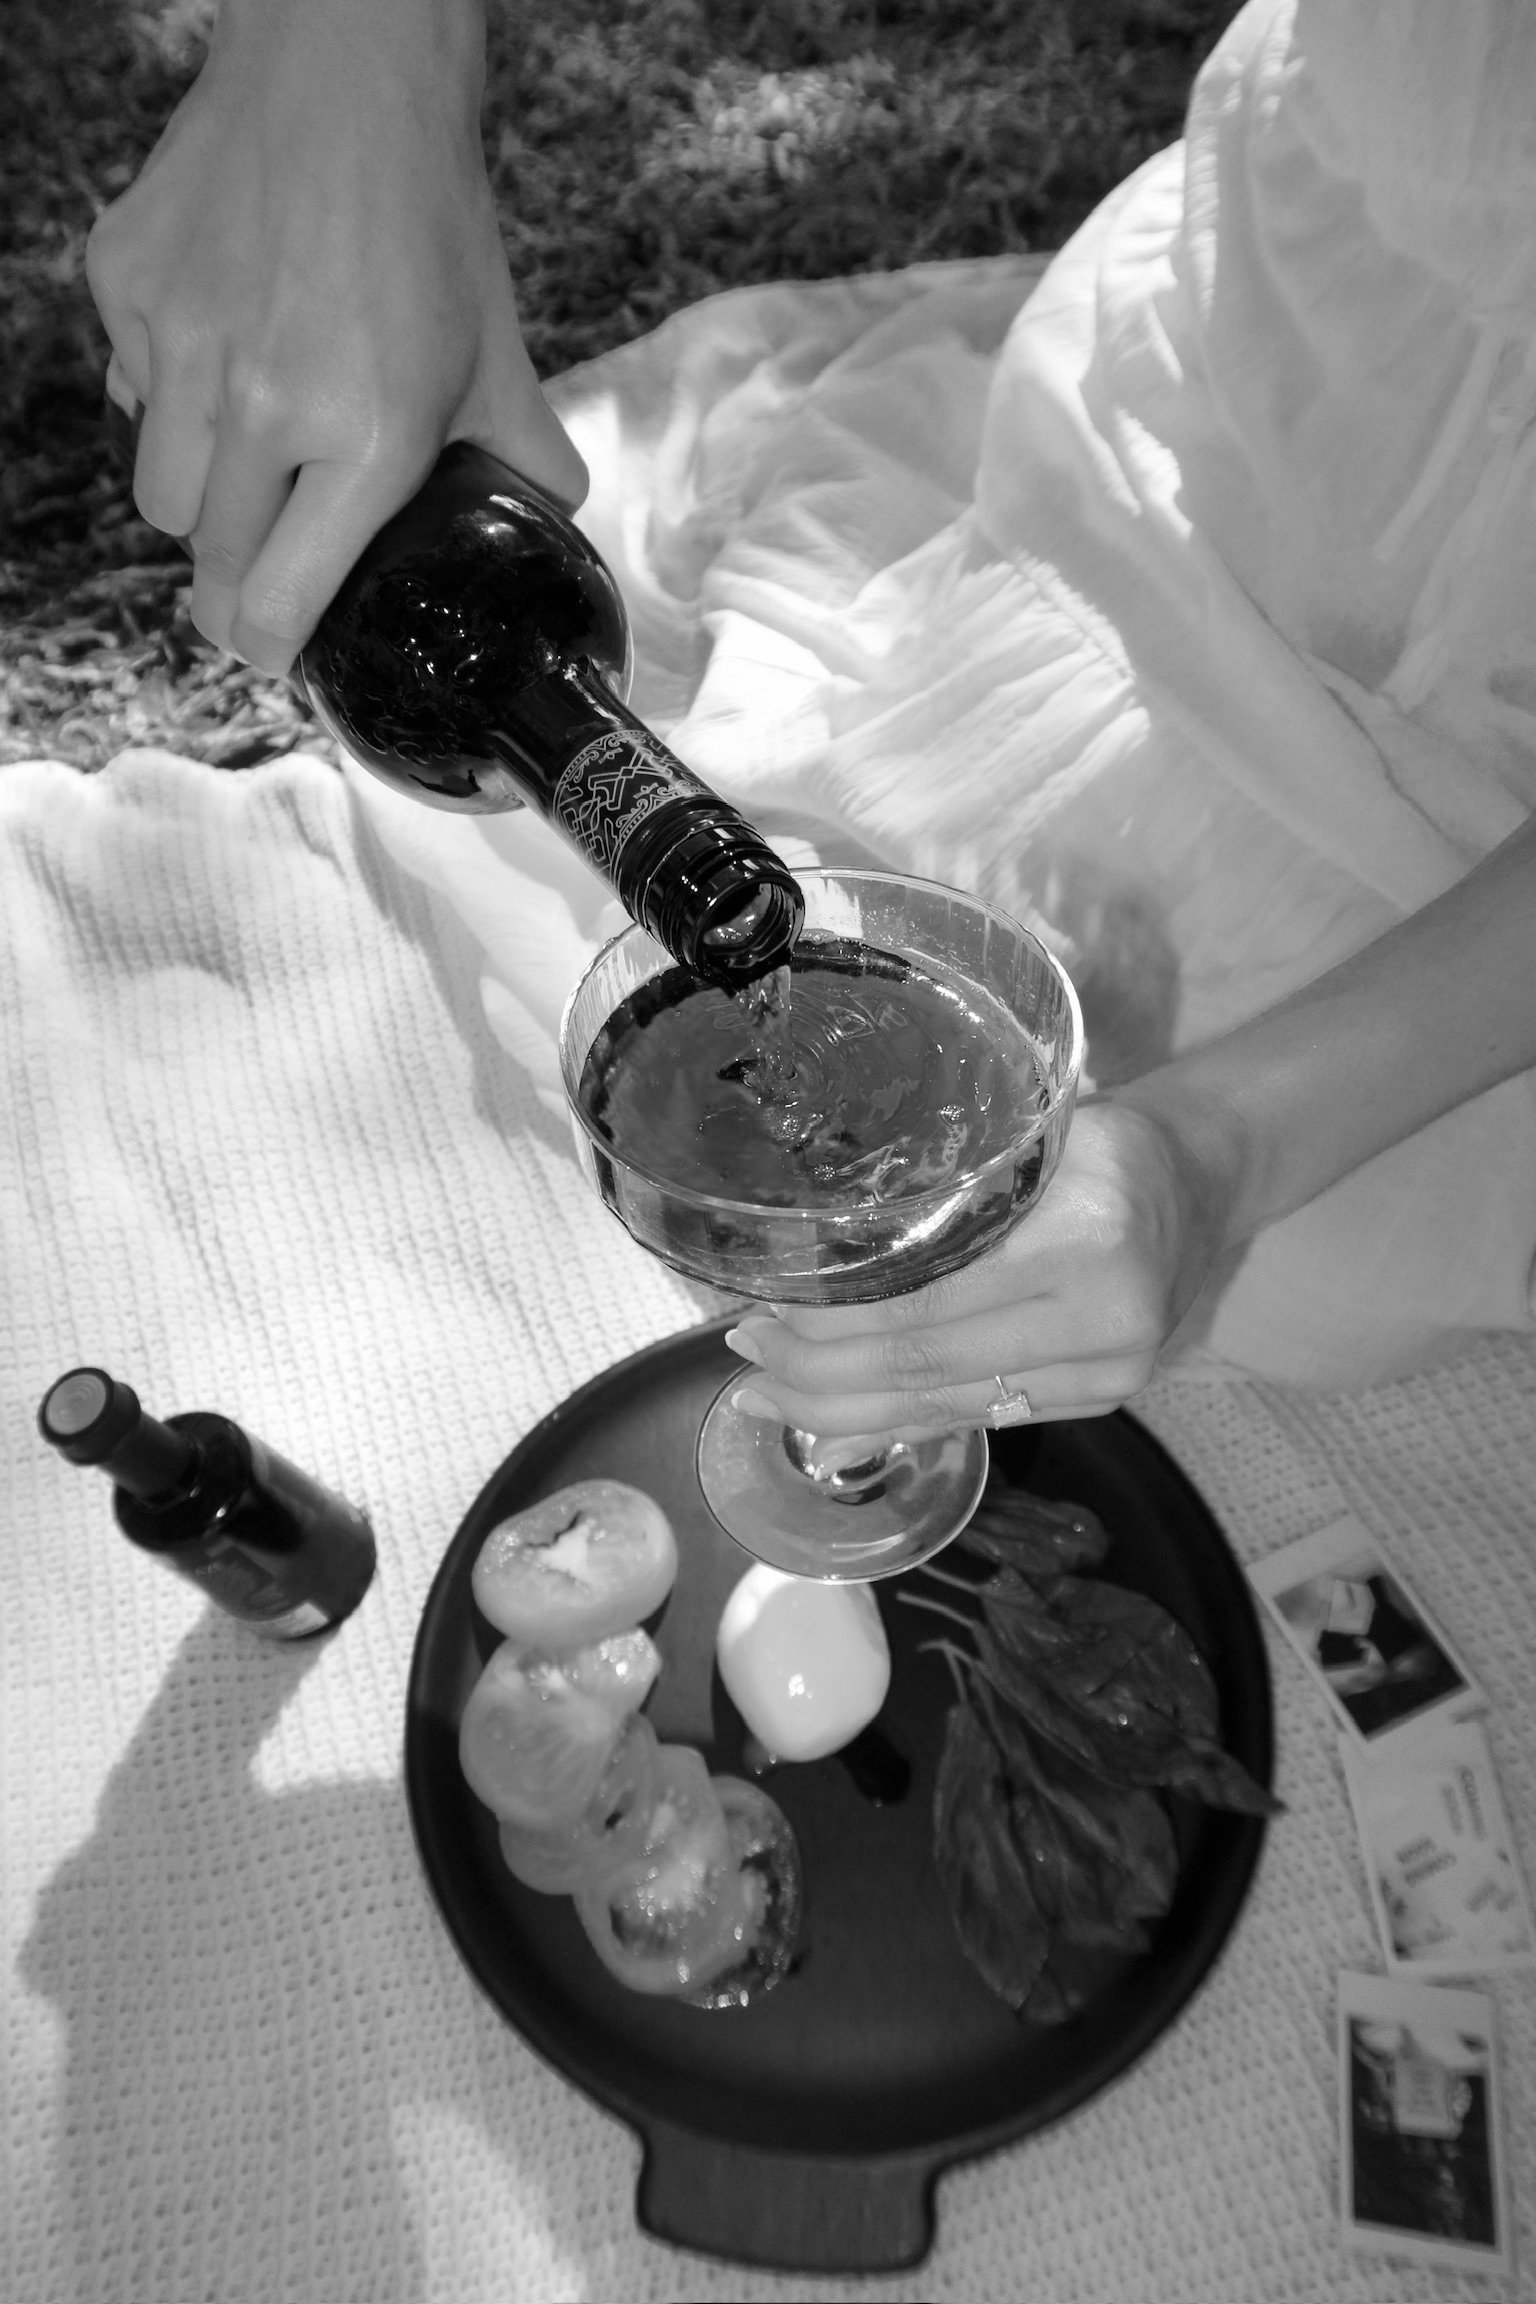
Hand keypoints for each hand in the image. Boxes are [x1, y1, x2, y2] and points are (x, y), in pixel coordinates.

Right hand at [86, 0, 585, 673]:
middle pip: (207, 567)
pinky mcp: (125, 286)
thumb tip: (553, 523)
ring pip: (158, 494)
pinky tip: (224, 353)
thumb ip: (522, 457)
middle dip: (235, 585)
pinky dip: (167, 396)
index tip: (283, 640)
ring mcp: (180, 345)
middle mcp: (261, 408)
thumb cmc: (427, 220)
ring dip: (199, 500)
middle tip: (265, 571)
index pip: (270, 610)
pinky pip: (129, 390)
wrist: (347, 72)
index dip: (272, 645)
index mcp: (364, 443)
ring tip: (250, 461)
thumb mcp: (496, 355)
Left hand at [722, 1097, 1236, 1431]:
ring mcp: (1109, 1373)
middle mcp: (1103, 1319)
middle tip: (743, 1349)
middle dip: (816, 1368)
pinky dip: (897, 1423)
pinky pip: (978, 1420)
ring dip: (840, 1407)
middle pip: (923, 1366)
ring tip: (763, 1394)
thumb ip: (945, 1187)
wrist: (1202, 1182)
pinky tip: (833, 1420)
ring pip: (943, 1407)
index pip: (924, 1298)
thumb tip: (818, 1243)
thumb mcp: (1029, 1131)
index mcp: (1083, 1237)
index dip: (830, 1315)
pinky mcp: (1101, 1401)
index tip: (762, 1301)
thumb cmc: (1099, 1142)